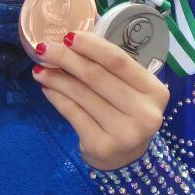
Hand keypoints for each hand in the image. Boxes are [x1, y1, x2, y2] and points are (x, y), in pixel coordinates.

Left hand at [33, 31, 169, 170]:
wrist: (127, 158)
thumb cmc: (126, 113)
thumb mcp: (129, 89)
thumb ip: (109, 68)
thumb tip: (70, 43)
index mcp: (154, 91)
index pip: (118, 61)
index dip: (91, 46)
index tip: (68, 36)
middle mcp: (144, 113)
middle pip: (96, 76)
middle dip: (66, 59)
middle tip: (43, 48)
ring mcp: (124, 132)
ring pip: (81, 94)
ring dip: (56, 78)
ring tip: (40, 68)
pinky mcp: (101, 146)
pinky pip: (72, 113)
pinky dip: (57, 97)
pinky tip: (47, 88)